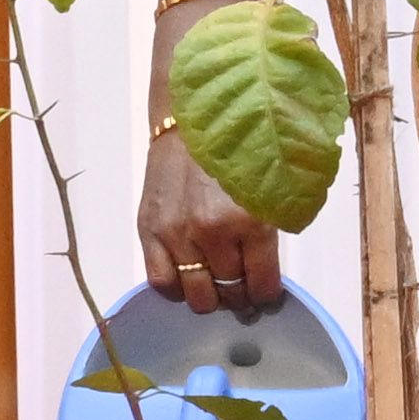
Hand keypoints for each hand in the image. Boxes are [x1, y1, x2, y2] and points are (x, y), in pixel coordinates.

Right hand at [139, 129, 281, 316]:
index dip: (266, 295)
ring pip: (196, 295)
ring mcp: (177, 234)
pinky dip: (176, 289)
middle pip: (229, 293)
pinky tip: (186, 278)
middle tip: (241, 287)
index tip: (265, 293)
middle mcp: (212, 232)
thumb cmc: (235, 154)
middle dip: (240, 296)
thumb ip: (269, 234)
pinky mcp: (149, 230)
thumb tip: (266, 276)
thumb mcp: (267, 191)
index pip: (262, 283)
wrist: (190, 123)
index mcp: (251, 220)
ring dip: (209, 296)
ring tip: (215, 284)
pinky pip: (161, 282)